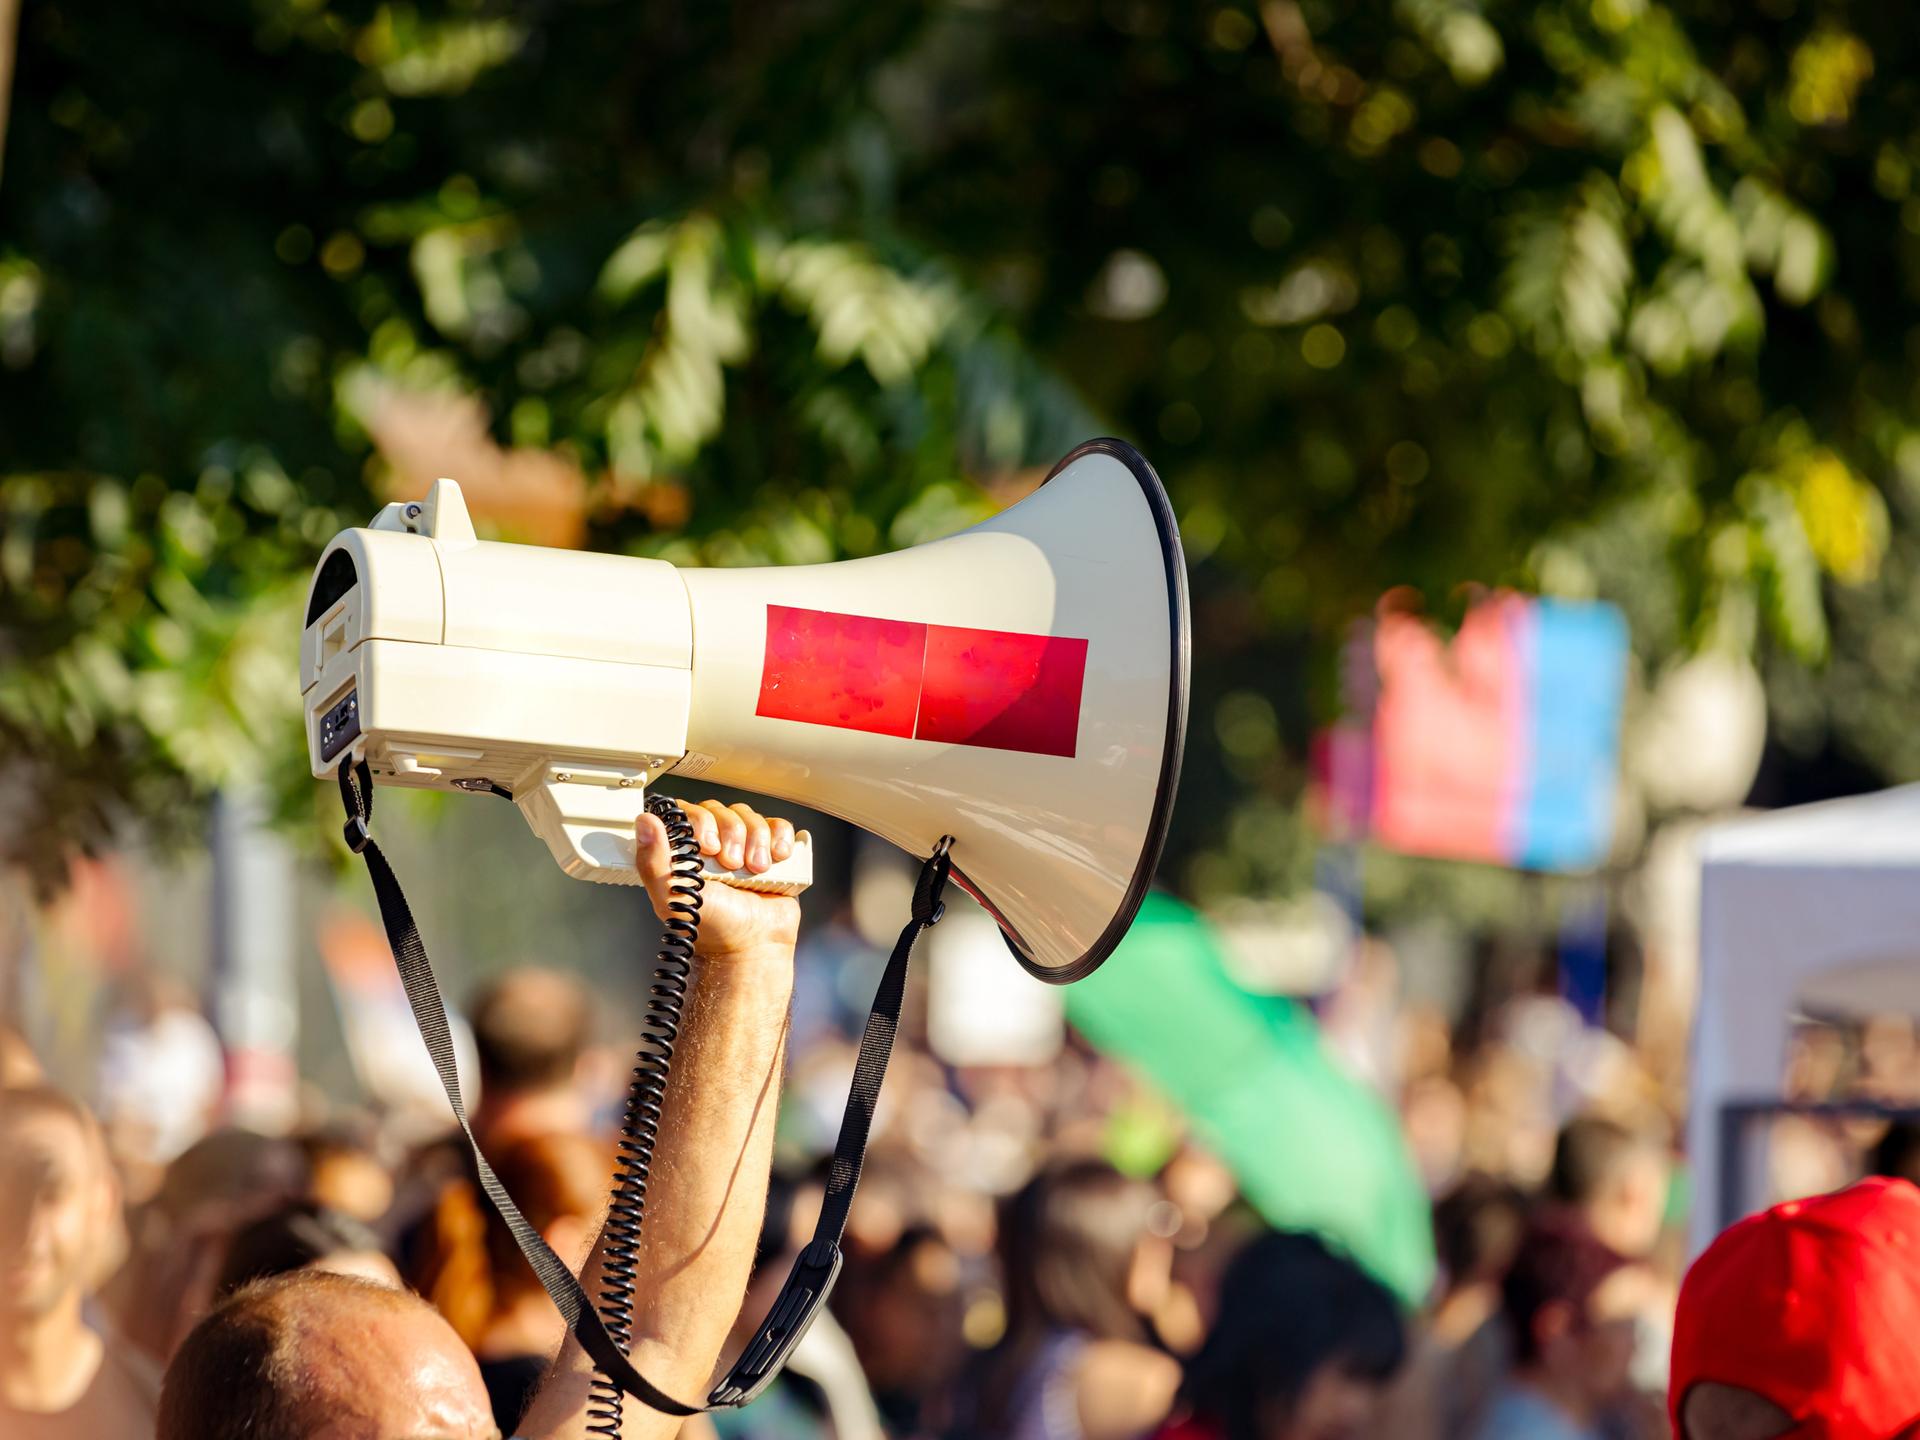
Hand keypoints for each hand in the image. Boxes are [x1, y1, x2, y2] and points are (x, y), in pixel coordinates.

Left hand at [635, 798, 801, 961]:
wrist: (752, 945)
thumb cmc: (711, 928)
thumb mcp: (671, 897)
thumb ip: (653, 861)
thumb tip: (644, 822)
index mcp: (685, 851)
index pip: (688, 811)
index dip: (700, 821)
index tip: (706, 848)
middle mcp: (713, 844)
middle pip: (722, 810)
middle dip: (731, 835)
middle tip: (731, 865)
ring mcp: (743, 846)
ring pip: (750, 817)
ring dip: (756, 841)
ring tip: (755, 870)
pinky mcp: (771, 851)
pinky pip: (777, 825)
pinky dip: (779, 837)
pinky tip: (775, 859)